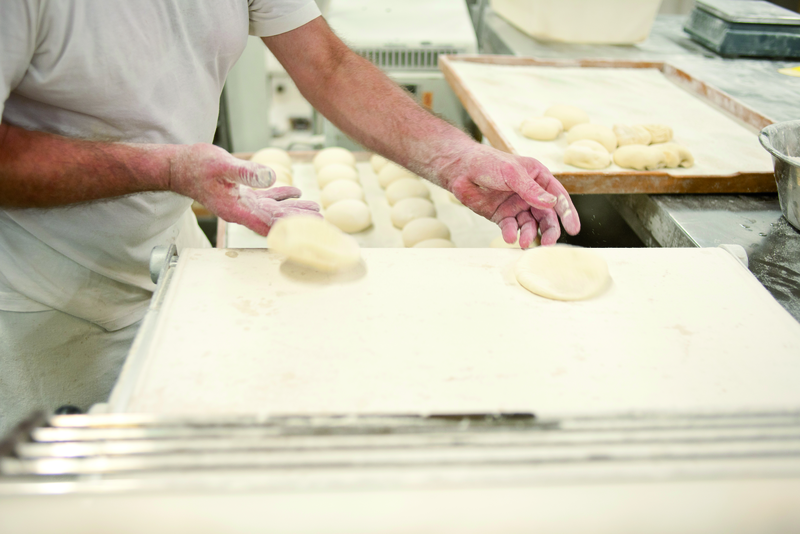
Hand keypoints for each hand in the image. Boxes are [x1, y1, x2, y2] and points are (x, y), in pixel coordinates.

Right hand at [168, 143, 320, 234]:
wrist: (179, 166)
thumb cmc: (196, 165)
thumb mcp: (222, 164)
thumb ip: (246, 173)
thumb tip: (271, 177)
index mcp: (237, 210)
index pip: (270, 224)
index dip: (292, 228)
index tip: (310, 231)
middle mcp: (242, 211)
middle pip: (277, 220)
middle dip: (300, 222)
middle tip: (322, 223)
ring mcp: (242, 204)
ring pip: (274, 210)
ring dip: (295, 210)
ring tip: (316, 210)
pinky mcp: (242, 194)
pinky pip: (266, 199)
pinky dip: (282, 197)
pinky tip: (296, 193)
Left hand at [441, 146, 579, 246]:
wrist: (460, 169)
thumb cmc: (486, 162)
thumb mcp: (512, 173)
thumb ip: (530, 189)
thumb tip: (552, 203)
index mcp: (538, 178)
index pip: (559, 197)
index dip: (567, 213)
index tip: (574, 229)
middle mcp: (530, 193)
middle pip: (546, 216)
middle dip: (548, 230)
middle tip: (547, 243)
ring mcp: (516, 205)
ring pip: (530, 225)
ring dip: (529, 235)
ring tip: (523, 243)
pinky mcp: (502, 216)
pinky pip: (511, 228)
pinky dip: (512, 234)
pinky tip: (510, 238)